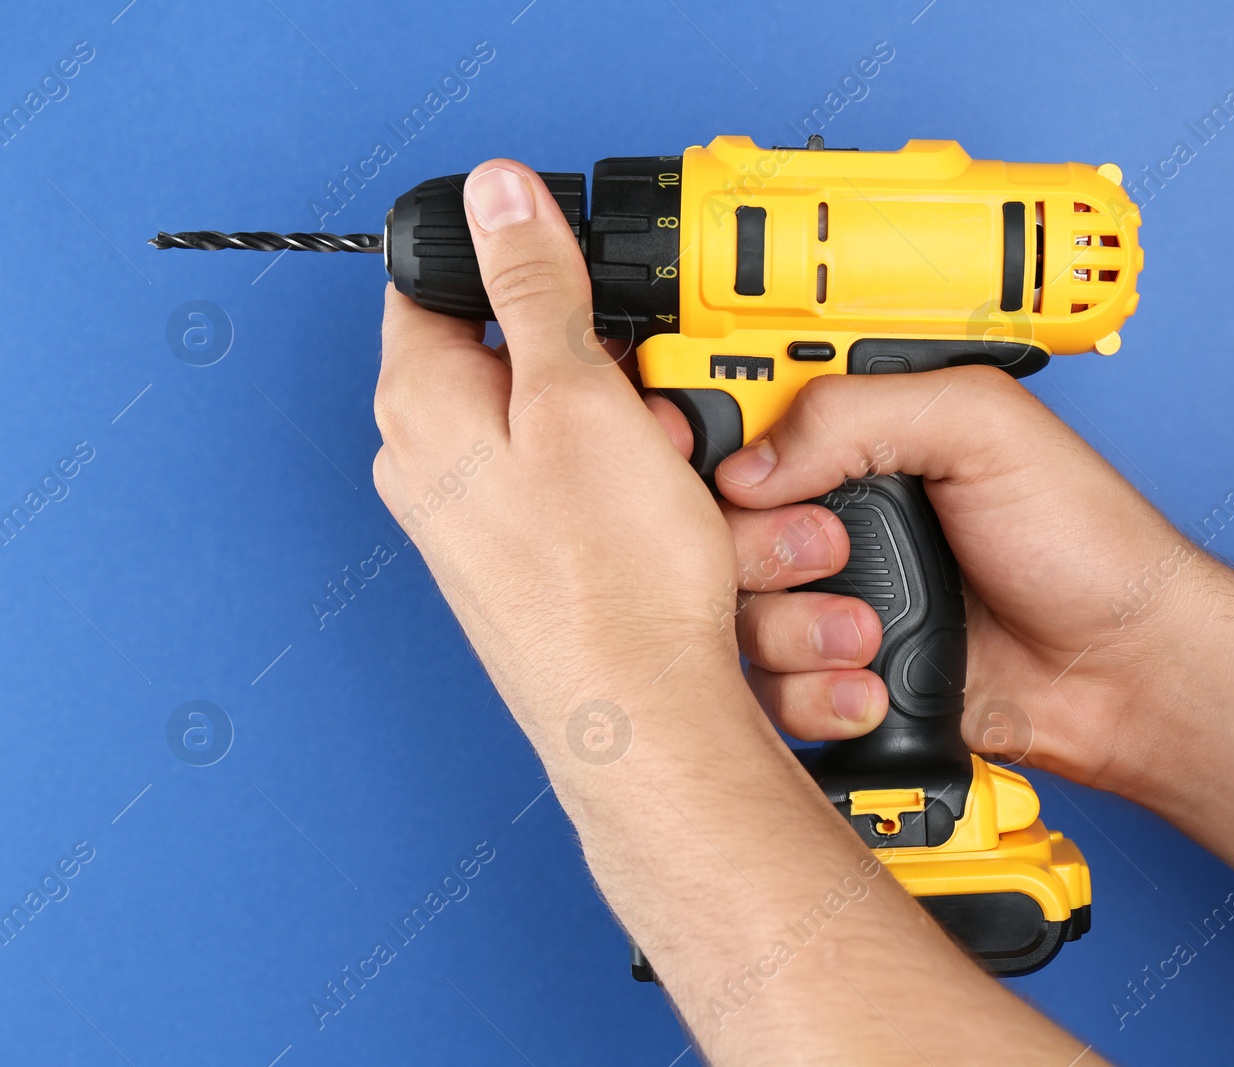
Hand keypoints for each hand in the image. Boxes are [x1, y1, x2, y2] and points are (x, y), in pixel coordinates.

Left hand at [372, 159, 741, 735]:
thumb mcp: (580, 400)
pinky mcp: (542, 567)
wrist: (644, 728)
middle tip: (661, 411)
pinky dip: (659, 507)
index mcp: (423, 405)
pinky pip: (604, 505)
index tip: (583, 279)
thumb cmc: (604, 585)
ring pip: (586, 441)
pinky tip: (700, 537)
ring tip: (698, 492)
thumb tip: (493, 195)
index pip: (439, 287)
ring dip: (660, 454)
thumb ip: (533, 288)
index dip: (518, 266)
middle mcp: (439, 466)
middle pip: (531, 366)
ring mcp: (490, 523)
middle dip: (621, 379)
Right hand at [713, 366, 1230, 793]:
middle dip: (763, 549)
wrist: (1126, 674)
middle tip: (831, 551)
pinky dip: (811, 697)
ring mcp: (838, 602)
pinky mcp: (844, 679)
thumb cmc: (1086, 544)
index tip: (728, 479)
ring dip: (793, 631)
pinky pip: (773, 692)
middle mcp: (840, 518)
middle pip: (720, 532)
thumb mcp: (984, 428)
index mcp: (866, 441)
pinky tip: (871, 687)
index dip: (713, 450)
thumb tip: (752, 461)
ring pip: (737, 617)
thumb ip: (861, 413)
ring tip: (868, 635)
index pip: (745, 427)